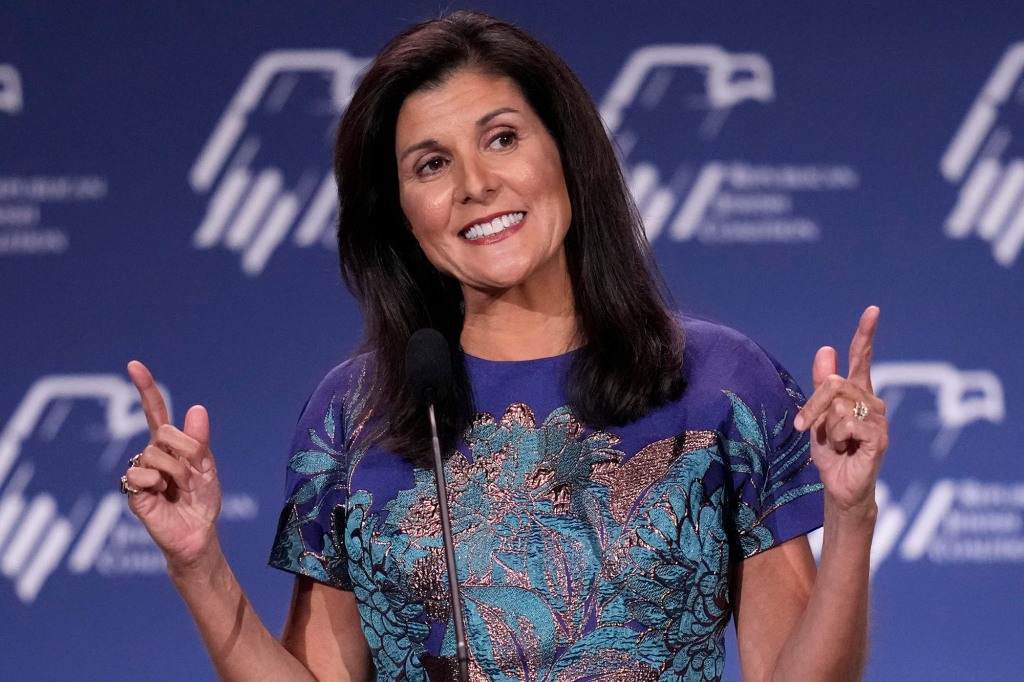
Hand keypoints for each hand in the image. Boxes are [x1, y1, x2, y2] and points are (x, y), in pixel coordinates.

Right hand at [121, 361, 221, 568]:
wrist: (199, 533)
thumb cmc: (202, 500)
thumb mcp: (207, 466)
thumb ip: (199, 440)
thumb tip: (197, 408)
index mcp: (170, 445)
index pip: (155, 412)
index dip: (146, 389)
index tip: (134, 365)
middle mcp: (152, 454)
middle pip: (164, 432)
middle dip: (186, 452)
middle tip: (192, 476)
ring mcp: (141, 472)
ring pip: (155, 453)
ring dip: (176, 473)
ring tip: (178, 490)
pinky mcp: (133, 492)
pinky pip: (141, 475)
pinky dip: (156, 484)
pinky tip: (161, 497)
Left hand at [794, 307, 888, 515]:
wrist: (838, 486)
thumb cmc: (830, 453)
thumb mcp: (817, 415)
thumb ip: (820, 385)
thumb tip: (826, 349)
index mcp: (857, 393)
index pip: (862, 358)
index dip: (866, 334)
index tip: (872, 310)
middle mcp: (872, 401)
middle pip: (833, 383)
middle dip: (812, 405)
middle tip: (805, 427)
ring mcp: (879, 419)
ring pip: (838, 404)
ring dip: (824, 428)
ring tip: (835, 444)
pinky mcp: (879, 437)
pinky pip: (846, 423)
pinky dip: (835, 438)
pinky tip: (845, 450)